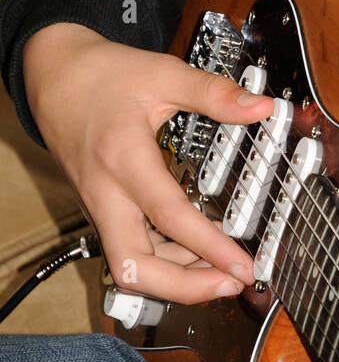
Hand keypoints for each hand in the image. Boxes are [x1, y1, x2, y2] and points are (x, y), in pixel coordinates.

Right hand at [22, 22, 273, 303]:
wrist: (53, 76)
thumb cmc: (103, 75)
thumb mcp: (162, 74)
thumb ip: (213, 93)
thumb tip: (261, 106)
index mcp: (124, 158)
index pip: (169, 216)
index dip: (210, 248)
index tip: (243, 267)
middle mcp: (106, 192)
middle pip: (133, 266)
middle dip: (182, 288)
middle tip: (229, 284)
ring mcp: (99, 206)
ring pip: (128, 266)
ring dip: (174, 278)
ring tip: (221, 273)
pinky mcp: (100, 211)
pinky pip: (127, 250)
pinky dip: (161, 261)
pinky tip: (193, 254)